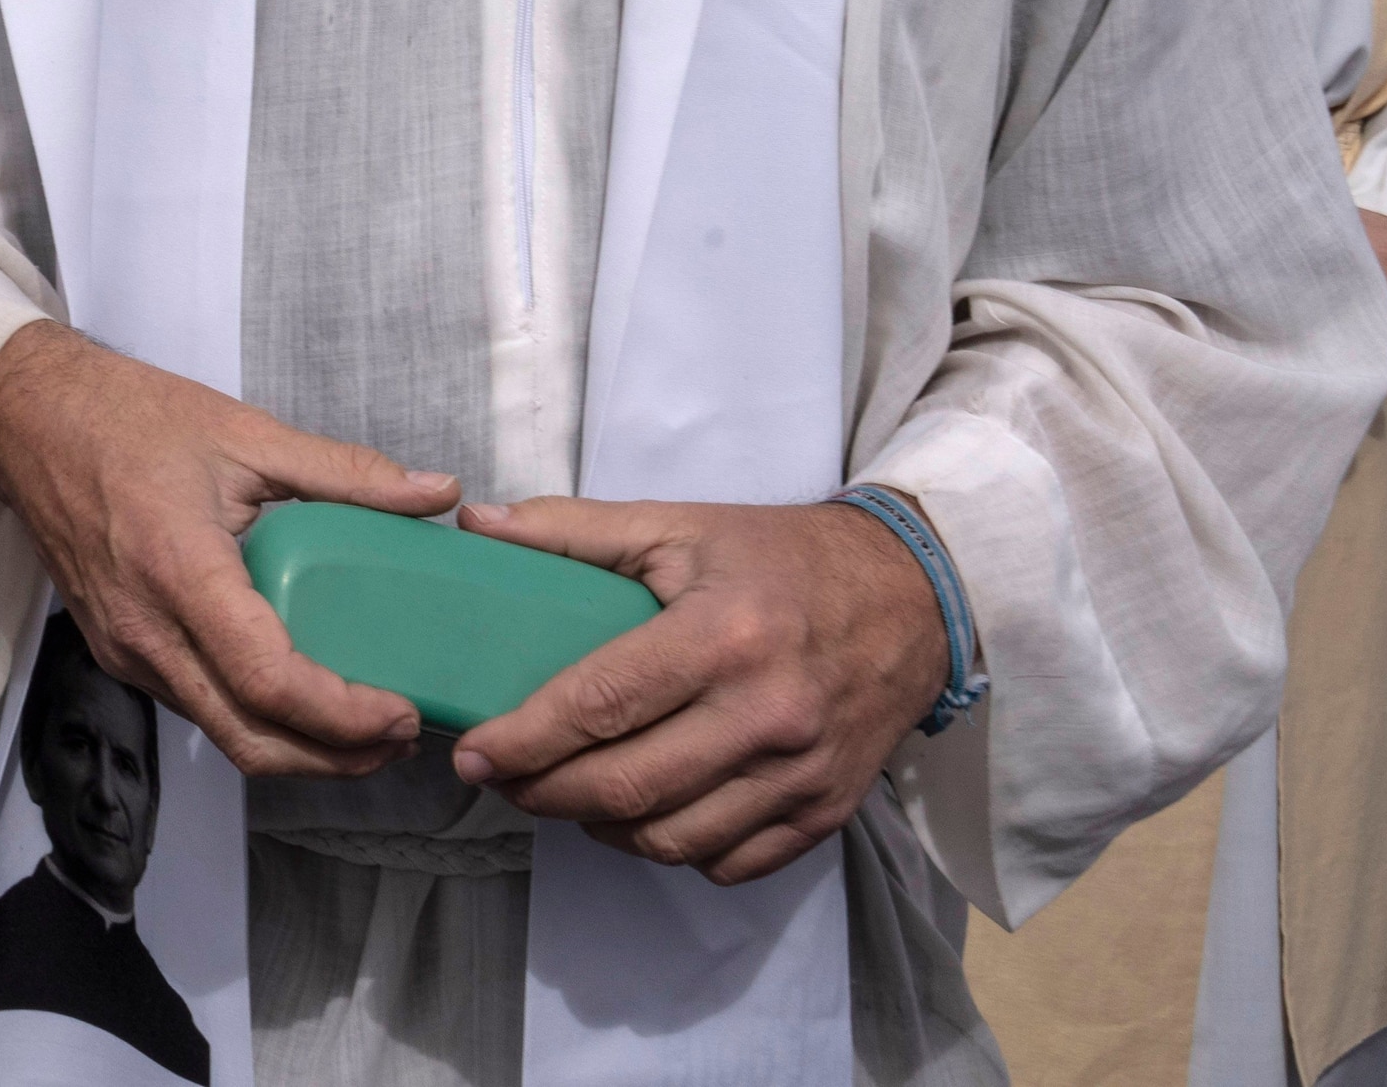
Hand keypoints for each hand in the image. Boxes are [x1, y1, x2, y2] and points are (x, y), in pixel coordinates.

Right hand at [0, 318, 459, 778]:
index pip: (267, 680)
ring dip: (296, 747)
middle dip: (332, 759)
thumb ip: (346, 471)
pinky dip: (254, 719)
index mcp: (179, 570)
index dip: (341, 715)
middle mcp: (146, 629)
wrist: (29, 420)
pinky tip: (297, 692)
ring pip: (221, 732)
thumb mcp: (246, 432)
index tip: (399, 711)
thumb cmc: (127, 418)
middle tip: (398, 738)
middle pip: (248, 738)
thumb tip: (436, 491)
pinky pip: (194, 707)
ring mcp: (125, 649)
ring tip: (362, 722)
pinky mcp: (118, 651)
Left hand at [448, 493, 950, 881]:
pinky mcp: (825, 812)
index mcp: (723, 635)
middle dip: (544, 793)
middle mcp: (765, 714)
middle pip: (628, 786)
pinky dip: (672, 850)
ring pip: (672, 839)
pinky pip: (729, 863)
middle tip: (503, 780)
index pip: (601, 704)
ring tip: (564, 795)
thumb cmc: (781, 559)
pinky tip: (641, 816)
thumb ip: (573, 528)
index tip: (474, 754)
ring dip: (600, 829)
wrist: (912, 598)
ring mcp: (801, 774)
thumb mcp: (680, 525)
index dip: (525, 739)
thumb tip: (478, 521)